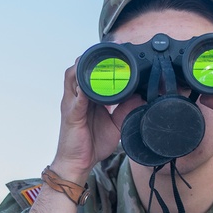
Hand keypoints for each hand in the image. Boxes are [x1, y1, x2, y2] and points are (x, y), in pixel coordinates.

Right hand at [50, 61, 139, 182]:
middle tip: (111, 50)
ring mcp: (72, 104)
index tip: (118, 52)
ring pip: (73, 77)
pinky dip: (82, 91)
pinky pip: (76, 99)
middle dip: (92, 57)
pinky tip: (89, 85)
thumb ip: (126, 110)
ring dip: (83, 67)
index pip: (91, 73)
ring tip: (98, 59)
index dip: (102, 61)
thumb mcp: (116, 124)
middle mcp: (77, 97)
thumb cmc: (92, 144)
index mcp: (87, 97)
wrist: (77, 163)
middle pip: (79, 69)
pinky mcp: (71, 115)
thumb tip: (141, 96)